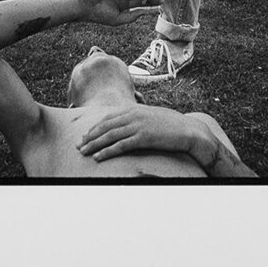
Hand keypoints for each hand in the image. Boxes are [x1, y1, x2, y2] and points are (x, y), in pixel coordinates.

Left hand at [77, 105, 197, 160]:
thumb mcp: (151, 117)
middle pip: (105, 126)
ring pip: (109, 136)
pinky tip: (98, 157)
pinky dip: (107, 151)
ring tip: (84, 152)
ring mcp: (138, 125)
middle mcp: (133, 115)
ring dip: (94, 144)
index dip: (94, 127)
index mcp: (134, 109)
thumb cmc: (171, 125)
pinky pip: (120, 145)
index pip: (108, 117)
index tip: (85, 135)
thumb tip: (127, 125)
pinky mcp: (143, 137)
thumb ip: (137, 118)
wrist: (188, 130)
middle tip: (78, 145)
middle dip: (90, 136)